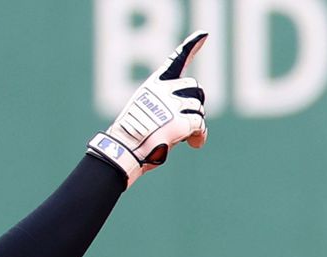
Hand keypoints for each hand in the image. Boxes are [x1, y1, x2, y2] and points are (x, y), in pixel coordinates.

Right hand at [87, 31, 208, 186]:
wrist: (124, 152)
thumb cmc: (131, 138)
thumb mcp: (143, 114)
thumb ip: (164, 108)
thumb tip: (191, 120)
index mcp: (152, 86)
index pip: (174, 61)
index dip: (190, 47)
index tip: (202, 35)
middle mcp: (164, 91)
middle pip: (194, 88)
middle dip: (194, 105)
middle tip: (187, 121)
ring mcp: (173, 105)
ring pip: (198, 108)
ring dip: (195, 122)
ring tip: (184, 136)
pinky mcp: (182, 121)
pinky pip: (200, 124)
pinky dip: (200, 135)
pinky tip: (195, 143)